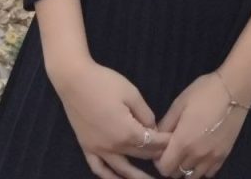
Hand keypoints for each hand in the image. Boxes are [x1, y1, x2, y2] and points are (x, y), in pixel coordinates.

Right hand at [47, 57, 171, 178]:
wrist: (74, 80)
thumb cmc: (104, 83)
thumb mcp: (131, 93)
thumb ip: (145, 114)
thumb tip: (152, 128)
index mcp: (127, 132)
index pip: (152, 143)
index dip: (165, 142)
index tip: (175, 142)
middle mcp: (113, 147)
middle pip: (140, 155)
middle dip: (156, 155)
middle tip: (168, 156)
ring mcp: (98, 150)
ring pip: (120, 171)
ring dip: (136, 177)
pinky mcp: (86, 147)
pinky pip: (98, 169)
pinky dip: (109, 177)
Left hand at [153, 72, 247, 177]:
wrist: (234, 90)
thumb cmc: (203, 93)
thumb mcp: (179, 104)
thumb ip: (165, 125)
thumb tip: (156, 138)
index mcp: (183, 142)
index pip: (164, 168)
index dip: (159, 160)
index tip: (161, 149)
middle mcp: (197, 155)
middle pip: (177, 174)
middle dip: (171, 164)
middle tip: (173, 148)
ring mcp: (212, 158)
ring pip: (192, 176)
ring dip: (186, 168)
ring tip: (187, 151)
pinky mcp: (223, 157)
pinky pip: (208, 173)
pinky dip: (201, 168)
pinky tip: (201, 153)